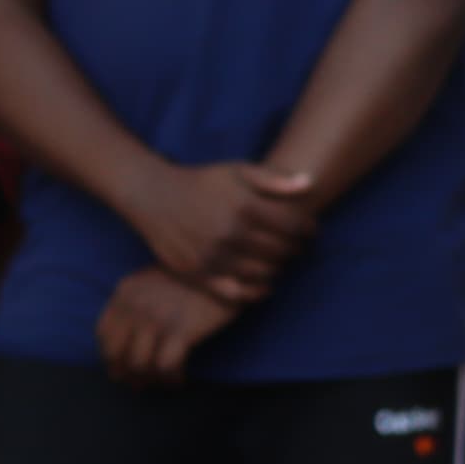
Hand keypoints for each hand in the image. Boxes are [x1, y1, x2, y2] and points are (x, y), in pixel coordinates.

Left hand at [96, 268, 235, 386]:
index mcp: (125, 292)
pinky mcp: (180, 330)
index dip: (111, 357)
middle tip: (141, 384)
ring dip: (151, 380)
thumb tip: (131, 335)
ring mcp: (156, 319)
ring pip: (138, 364)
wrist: (229, 267)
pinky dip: (170, 379)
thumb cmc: (196, 275)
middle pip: (115, 354)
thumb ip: (137, 301)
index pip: (103, 334)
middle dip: (126, 374)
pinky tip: (179, 380)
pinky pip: (165, 367)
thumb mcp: (155, 280)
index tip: (122, 368)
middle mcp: (134, 306)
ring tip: (164, 382)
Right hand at [128, 158, 319, 301]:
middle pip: (282, 252)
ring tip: (279, 263)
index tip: (310, 232)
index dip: (309, 231)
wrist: (153, 195)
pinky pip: (236, 293)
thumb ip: (273, 178)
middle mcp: (230, 233)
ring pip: (264, 274)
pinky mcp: (197, 273)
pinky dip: (255, 293)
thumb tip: (310, 184)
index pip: (295, 227)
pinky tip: (264, 286)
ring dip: (278, 270)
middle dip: (296, 251)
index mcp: (245, 207)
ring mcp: (213, 256)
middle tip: (297, 249)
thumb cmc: (202, 181)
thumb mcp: (237, 170)